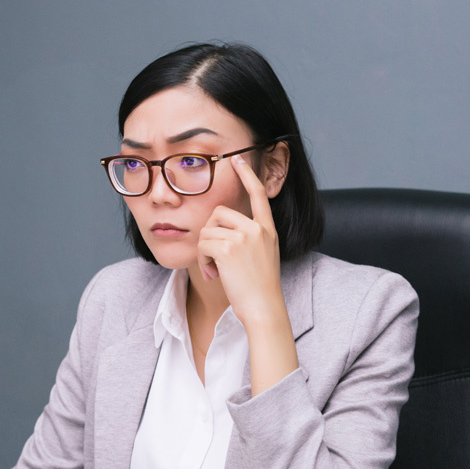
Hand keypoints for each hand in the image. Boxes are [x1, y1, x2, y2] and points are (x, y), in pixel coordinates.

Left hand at [196, 156, 297, 394]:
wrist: (264, 308)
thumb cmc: (259, 289)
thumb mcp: (261, 257)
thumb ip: (248, 239)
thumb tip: (219, 231)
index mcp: (268, 229)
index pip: (258, 194)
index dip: (247, 175)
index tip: (239, 159)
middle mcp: (258, 229)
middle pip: (219, 213)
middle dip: (209, 234)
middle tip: (214, 259)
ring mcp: (244, 237)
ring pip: (207, 231)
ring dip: (204, 252)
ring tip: (215, 270)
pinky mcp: (229, 248)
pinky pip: (202, 244)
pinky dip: (201, 261)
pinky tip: (212, 274)